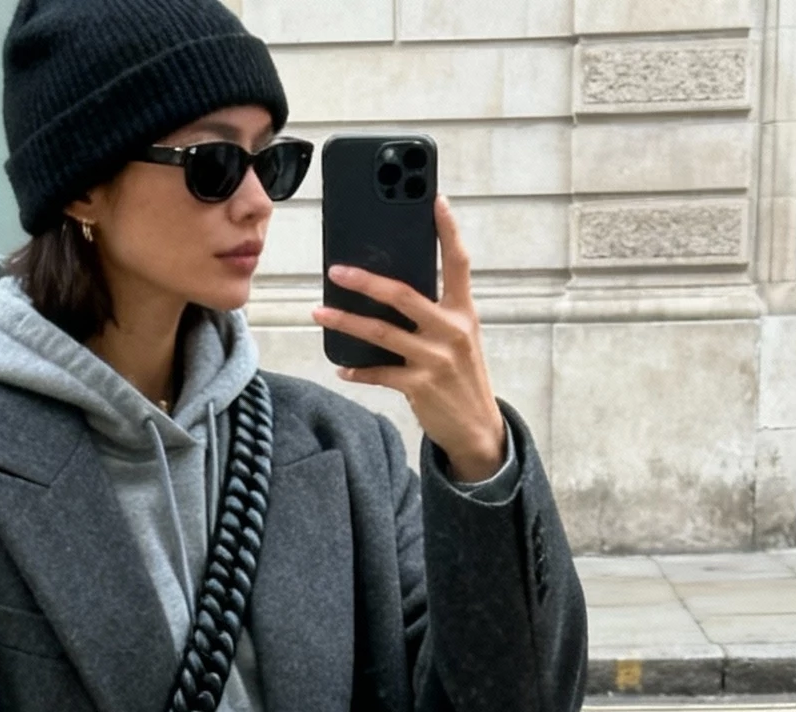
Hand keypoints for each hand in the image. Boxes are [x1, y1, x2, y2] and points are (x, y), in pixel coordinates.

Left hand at [313, 195, 506, 482]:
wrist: (477, 429)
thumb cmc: (462, 377)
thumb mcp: (460, 338)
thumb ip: (436, 313)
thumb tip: (392, 290)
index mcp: (463, 312)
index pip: (458, 263)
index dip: (448, 230)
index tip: (436, 199)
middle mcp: (451, 331)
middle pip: (403, 296)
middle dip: (366, 281)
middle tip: (336, 270)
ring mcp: (435, 359)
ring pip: (381, 333)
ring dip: (346, 322)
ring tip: (319, 312)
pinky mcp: (420, 386)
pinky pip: (379, 373)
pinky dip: (358, 370)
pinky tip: (342, 367)